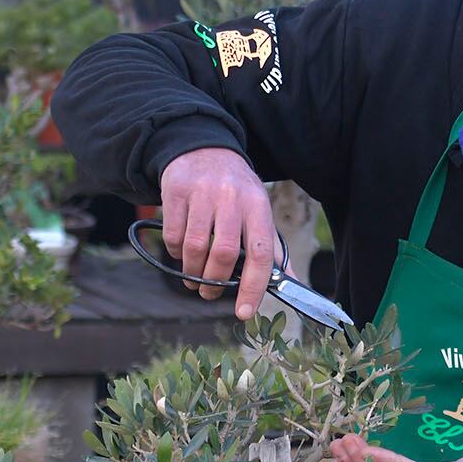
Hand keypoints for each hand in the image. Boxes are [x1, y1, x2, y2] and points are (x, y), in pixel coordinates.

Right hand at [160, 148, 275, 319]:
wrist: (203, 149)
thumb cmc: (235, 190)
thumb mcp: (258, 210)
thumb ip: (272, 247)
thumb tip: (290, 283)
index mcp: (258, 205)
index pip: (261, 253)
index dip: (254, 286)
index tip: (244, 312)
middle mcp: (232, 197)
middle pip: (224, 253)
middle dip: (215, 283)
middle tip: (208, 294)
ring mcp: (202, 193)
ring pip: (195, 247)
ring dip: (193, 272)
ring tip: (193, 280)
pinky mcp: (176, 191)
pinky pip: (173, 235)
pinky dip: (176, 253)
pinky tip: (181, 253)